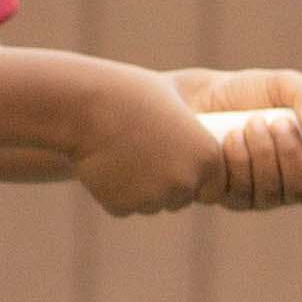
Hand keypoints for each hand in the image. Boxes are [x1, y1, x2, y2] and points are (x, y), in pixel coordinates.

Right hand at [71, 67, 223, 216]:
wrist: (88, 108)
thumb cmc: (130, 94)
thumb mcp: (174, 101)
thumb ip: (192, 126)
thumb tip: (200, 131)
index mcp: (207, 157)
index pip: (212, 187)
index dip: (195, 177)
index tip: (177, 162)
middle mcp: (185, 182)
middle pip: (181, 198)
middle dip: (167, 185)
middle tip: (145, 155)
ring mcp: (154, 198)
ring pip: (152, 203)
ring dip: (141, 189)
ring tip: (122, 154)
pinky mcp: (124, 206)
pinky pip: (125, 205)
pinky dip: (116, 191)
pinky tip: (105, 164)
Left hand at [171, 68, 301, 210]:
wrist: (195, 96)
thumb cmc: (244, 93)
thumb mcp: (281, 84)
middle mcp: (284, 186)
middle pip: (300, 192)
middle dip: (290, 154)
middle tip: (276, 122)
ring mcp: (254, 196)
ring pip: (270, 193)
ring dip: (263, 153)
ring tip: (250, 123)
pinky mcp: (225, 197)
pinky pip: (240, 193)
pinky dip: (238, 161)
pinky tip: (229, 138)